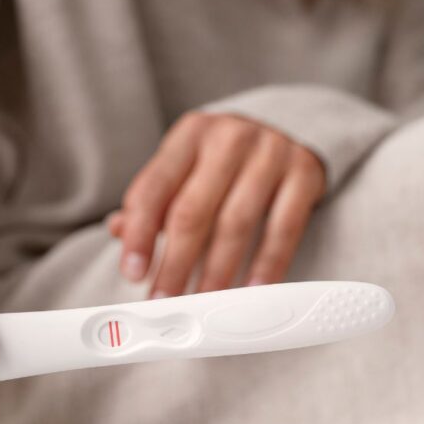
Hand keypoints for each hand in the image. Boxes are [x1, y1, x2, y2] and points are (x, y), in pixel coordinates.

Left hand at [109, 112, 325, 296]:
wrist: (291, 122)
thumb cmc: (228, 154)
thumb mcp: (188, 163)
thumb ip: (155, 197)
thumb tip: (119, 230)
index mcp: (190, 135)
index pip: (154, 188)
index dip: (140, 234)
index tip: (133, 273)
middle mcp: (228, 139)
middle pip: (193, 211)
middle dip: (175, 263)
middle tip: (165, 299)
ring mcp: (270, 154)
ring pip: (236, 224)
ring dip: (217, 272)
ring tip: (203, 302)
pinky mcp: (304, 174)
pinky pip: (284, 229)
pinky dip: (266, 265)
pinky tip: (251, 290)